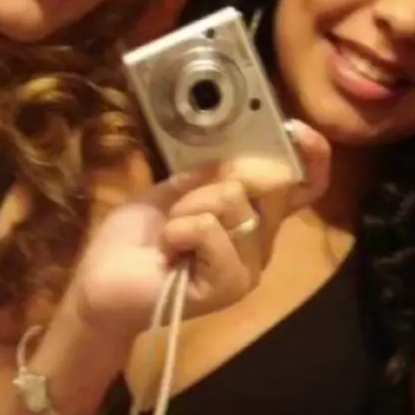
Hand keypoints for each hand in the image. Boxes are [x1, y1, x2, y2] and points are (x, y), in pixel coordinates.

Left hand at [73, 121, 328, 338]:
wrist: (102, 285)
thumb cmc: (135, 240)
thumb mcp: (173, 190)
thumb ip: (209, 174)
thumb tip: (241, 158)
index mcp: (252, 218)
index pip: (304, 188)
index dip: (312, 157)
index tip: (295, 129)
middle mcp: (261, 243)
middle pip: (268, 183)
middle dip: (214, 181)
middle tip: (182, 206)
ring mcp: (249, 267)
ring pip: (233, 202)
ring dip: (188, 208)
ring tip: (170, 234)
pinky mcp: (230, 284)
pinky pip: (211, 229)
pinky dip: (180, 229)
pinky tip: (169, 250)